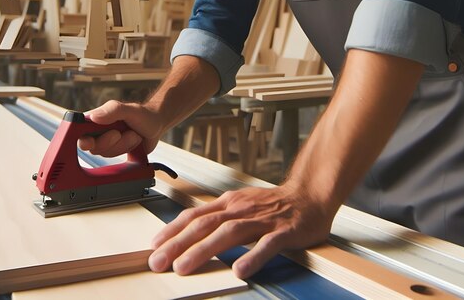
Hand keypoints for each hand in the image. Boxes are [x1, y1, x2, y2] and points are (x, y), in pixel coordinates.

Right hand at [78, 99, 162, 156]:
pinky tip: (133, 141)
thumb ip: (112, 111)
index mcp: (95, 120)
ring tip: (132, 133)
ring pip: (105, 153)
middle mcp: (98, 132)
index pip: (78, 132)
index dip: (82, 139)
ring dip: (122, 144)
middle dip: (109, 142)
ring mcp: (107, 143)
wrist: (156, 123)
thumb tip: (93, 117)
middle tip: (118, 133)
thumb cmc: (142, 113)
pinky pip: (115, 159)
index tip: (90, 141)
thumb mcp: (128, 109)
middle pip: (93, 147)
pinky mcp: (116, 151)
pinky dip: (126, 150)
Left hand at [148, 184, 332, 278]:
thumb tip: (189, 234)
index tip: (154, 245)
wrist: (309, 195)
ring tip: (184, 267)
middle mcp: (242, 208)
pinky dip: (253, 256)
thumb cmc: (272, 205)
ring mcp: (263, 219)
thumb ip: (218, 218)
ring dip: (203, 250)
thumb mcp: (240, 205)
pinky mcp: (284, 231)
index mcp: (230, 203)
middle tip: (158, 261)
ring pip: (229, 233)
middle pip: (206, 224)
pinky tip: (240, 270)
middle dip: (178, 243)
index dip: (173, 230)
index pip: (196, 215)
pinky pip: (267, 244)